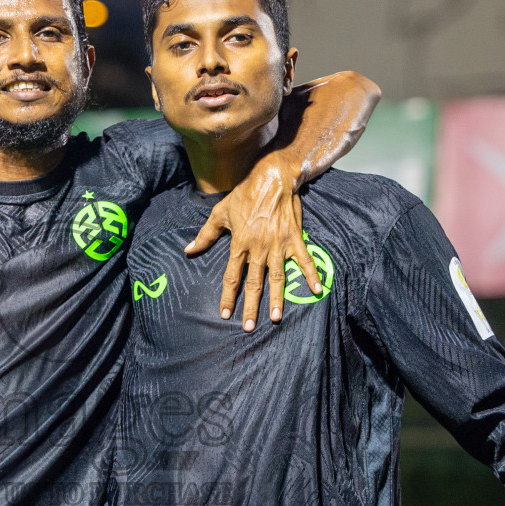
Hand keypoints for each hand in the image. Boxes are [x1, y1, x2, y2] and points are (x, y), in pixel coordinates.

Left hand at [186, 153, 314, 330]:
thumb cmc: (244, 195)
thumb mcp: (220, 213)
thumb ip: (205, 235)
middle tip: (248, 327)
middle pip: (253, 282)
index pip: (231, 277)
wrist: (271, 178)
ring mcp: (278, 244)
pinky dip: (311, 274)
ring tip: (275, 317)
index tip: (225, 314)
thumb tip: (188, 250)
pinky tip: (316, 290)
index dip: (228, 297)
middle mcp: (258, 248)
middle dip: (250, 306)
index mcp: (239, 244)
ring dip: (277, 298)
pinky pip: (303, 260)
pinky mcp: (294, 238)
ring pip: (277, 277)